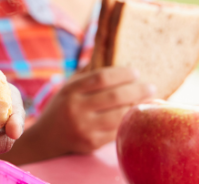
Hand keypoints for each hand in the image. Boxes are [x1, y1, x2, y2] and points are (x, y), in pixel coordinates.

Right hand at [0, 67, 155, 164]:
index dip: (122, 74)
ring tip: (148, 100)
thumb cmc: (64, 107)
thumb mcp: (69, 87)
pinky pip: (117, 131)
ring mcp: (84, 127)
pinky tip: (137, 115)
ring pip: (119, 115)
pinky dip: (130, 121)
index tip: (135, 72)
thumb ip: (88, 74)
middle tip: (151, 86)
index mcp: (71, 90)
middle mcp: (76, 108)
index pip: (101, 78)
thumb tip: (112, 54)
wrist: (48, 138)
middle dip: (137, 90)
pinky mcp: (92, 143)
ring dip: (137, 106)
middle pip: (114, 96)